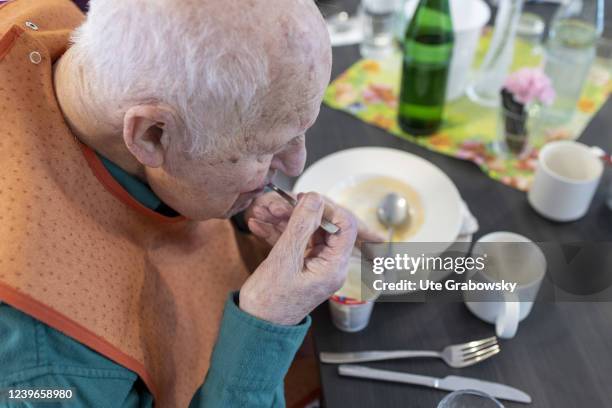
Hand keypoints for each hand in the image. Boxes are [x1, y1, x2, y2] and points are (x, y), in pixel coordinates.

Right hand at [239, 193, 357, 324]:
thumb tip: (315, 198)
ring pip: (306, 231)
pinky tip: (258, 225)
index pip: (345, 226)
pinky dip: (277, 232)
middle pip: (324, 226)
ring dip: (284, 220)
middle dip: (299, 212)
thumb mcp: (284, 259)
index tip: (305, 199)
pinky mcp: (301, 265)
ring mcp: (315, 265)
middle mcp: (330, 265)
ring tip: (260, 212)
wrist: (255, 328)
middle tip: (276, 205)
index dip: (327, 208)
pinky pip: (294, 241)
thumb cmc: (269, 303)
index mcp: (334, 267)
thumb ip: (301, 226)